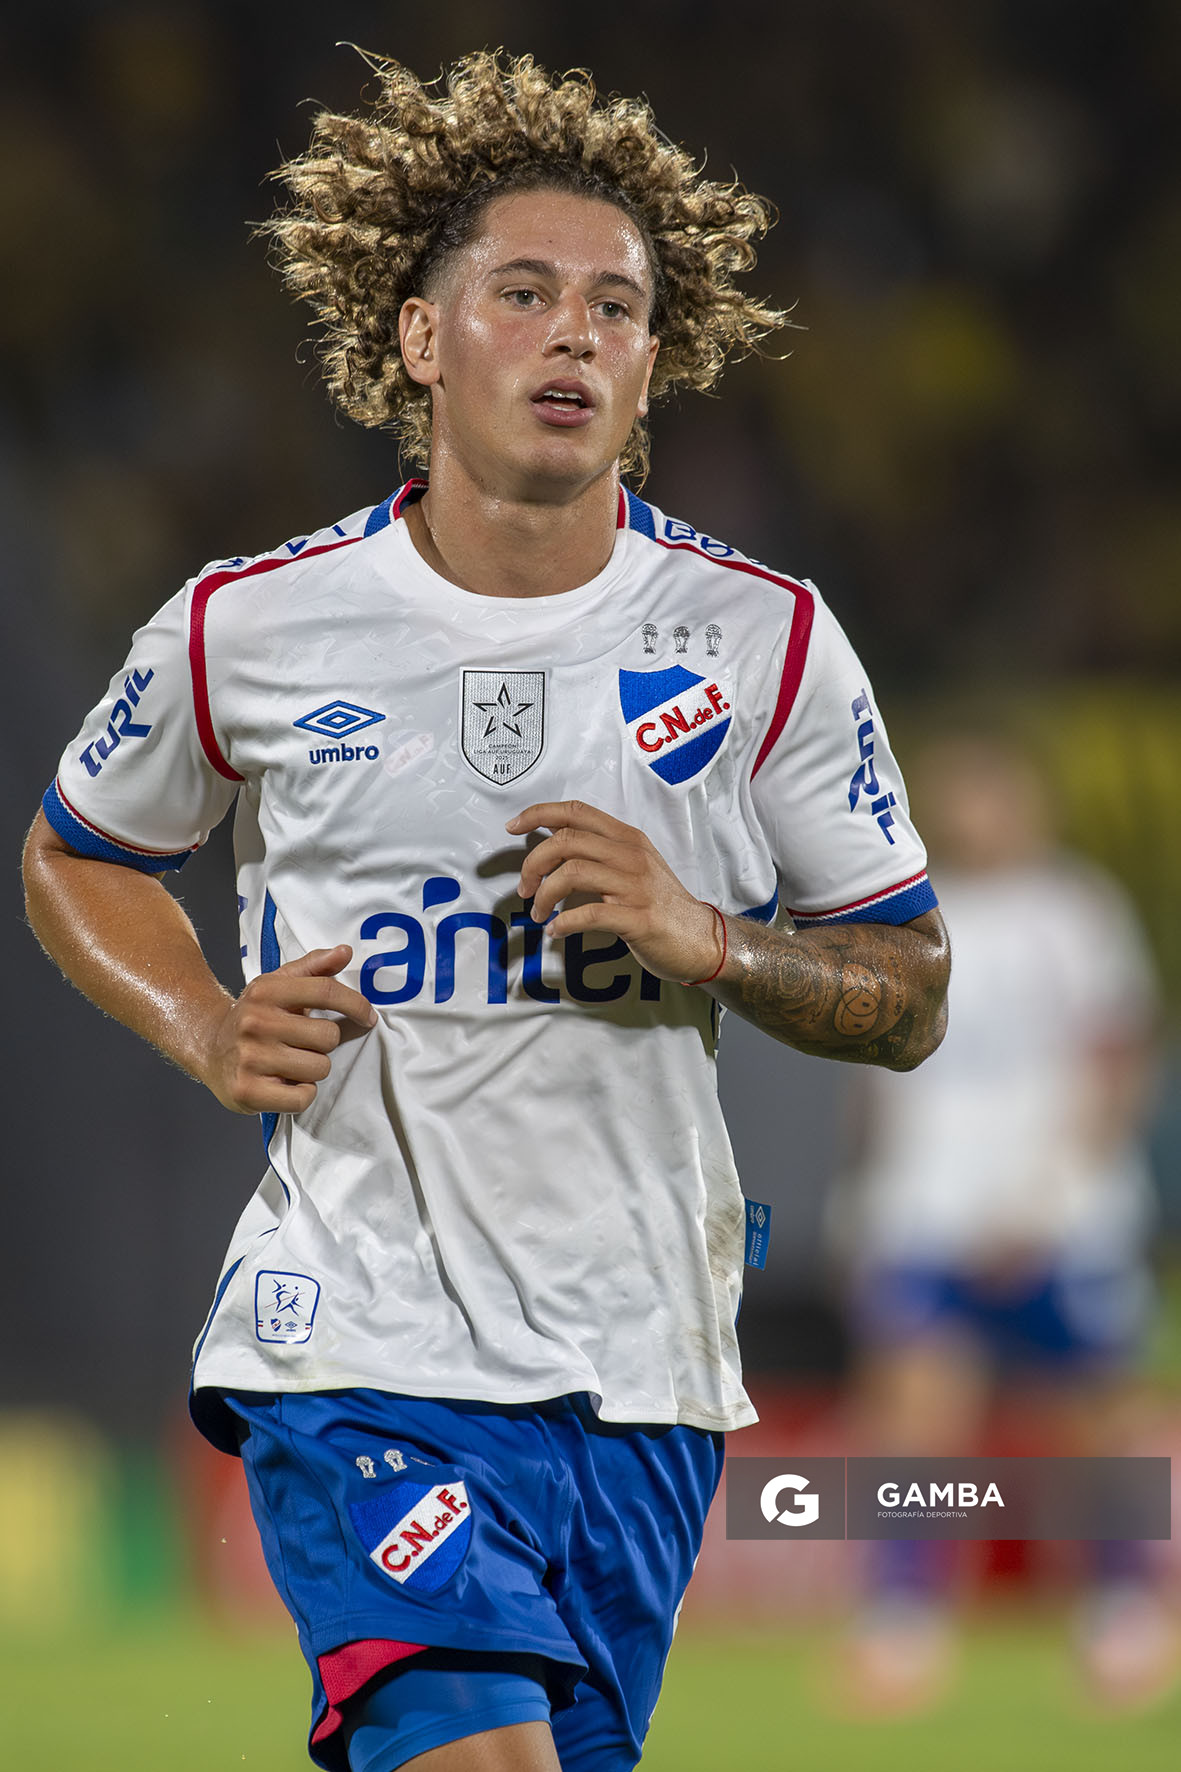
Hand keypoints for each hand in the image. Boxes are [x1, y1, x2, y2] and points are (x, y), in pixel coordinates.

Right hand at [200, 944, 376, 1113]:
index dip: (356, 1004)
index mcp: (266, 991)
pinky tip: (284, 1083)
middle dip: (323, 1044)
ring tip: (290, 1063)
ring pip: (319, 1068)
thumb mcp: (278, 984)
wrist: (208, 1046)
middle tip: (301, 1044)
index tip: (368, 1017)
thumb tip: (345, 951)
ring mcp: (249, 1058)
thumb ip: (313, 967)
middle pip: (328, 1036)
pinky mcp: (247, 1091)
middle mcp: (256, 1022)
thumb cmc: (255, 1016)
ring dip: (312, 1070)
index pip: (326, 991)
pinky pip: (303, 1097)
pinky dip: (301, 1094)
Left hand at [506, 800, 723, 983]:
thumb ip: (600, 850)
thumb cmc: (662, 904)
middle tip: (525, 889)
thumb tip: (554, 840)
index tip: (513, 827)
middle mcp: (631, 856)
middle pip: (566, 841)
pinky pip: (590, 914)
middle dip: (533, 863)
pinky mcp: (639, 919)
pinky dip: (565, 923)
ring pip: (573, 873)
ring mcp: (636, 887)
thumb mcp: (634, 865)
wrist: (702, 938)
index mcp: (627, 839)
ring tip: (540, 913)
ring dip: (545, 895)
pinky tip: (557, 931)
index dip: (539, 814)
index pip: (577, 811)